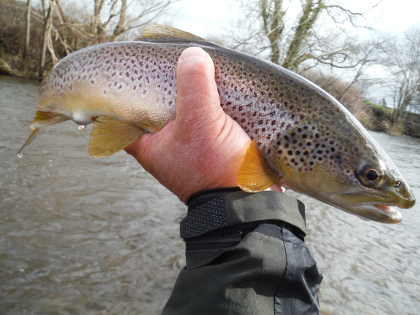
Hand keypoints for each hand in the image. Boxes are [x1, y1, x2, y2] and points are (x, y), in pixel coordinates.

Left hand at [125, 47, 250, 201]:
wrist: (246, 199)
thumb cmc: (214, 169)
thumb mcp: (200, 122)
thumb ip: (194, 86)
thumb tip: (193, 55)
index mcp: (146, 144)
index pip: (122, 111)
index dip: (124, 89)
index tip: (133, 69)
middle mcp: (161, 144)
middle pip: (153, 105)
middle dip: (162, 85)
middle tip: (170, 62)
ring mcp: (184, 144)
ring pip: (179, 109)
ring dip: (187, 92)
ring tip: (193, 69)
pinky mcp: (205, 143)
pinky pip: (199, 114)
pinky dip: (204, 101)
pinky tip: (212, 87)